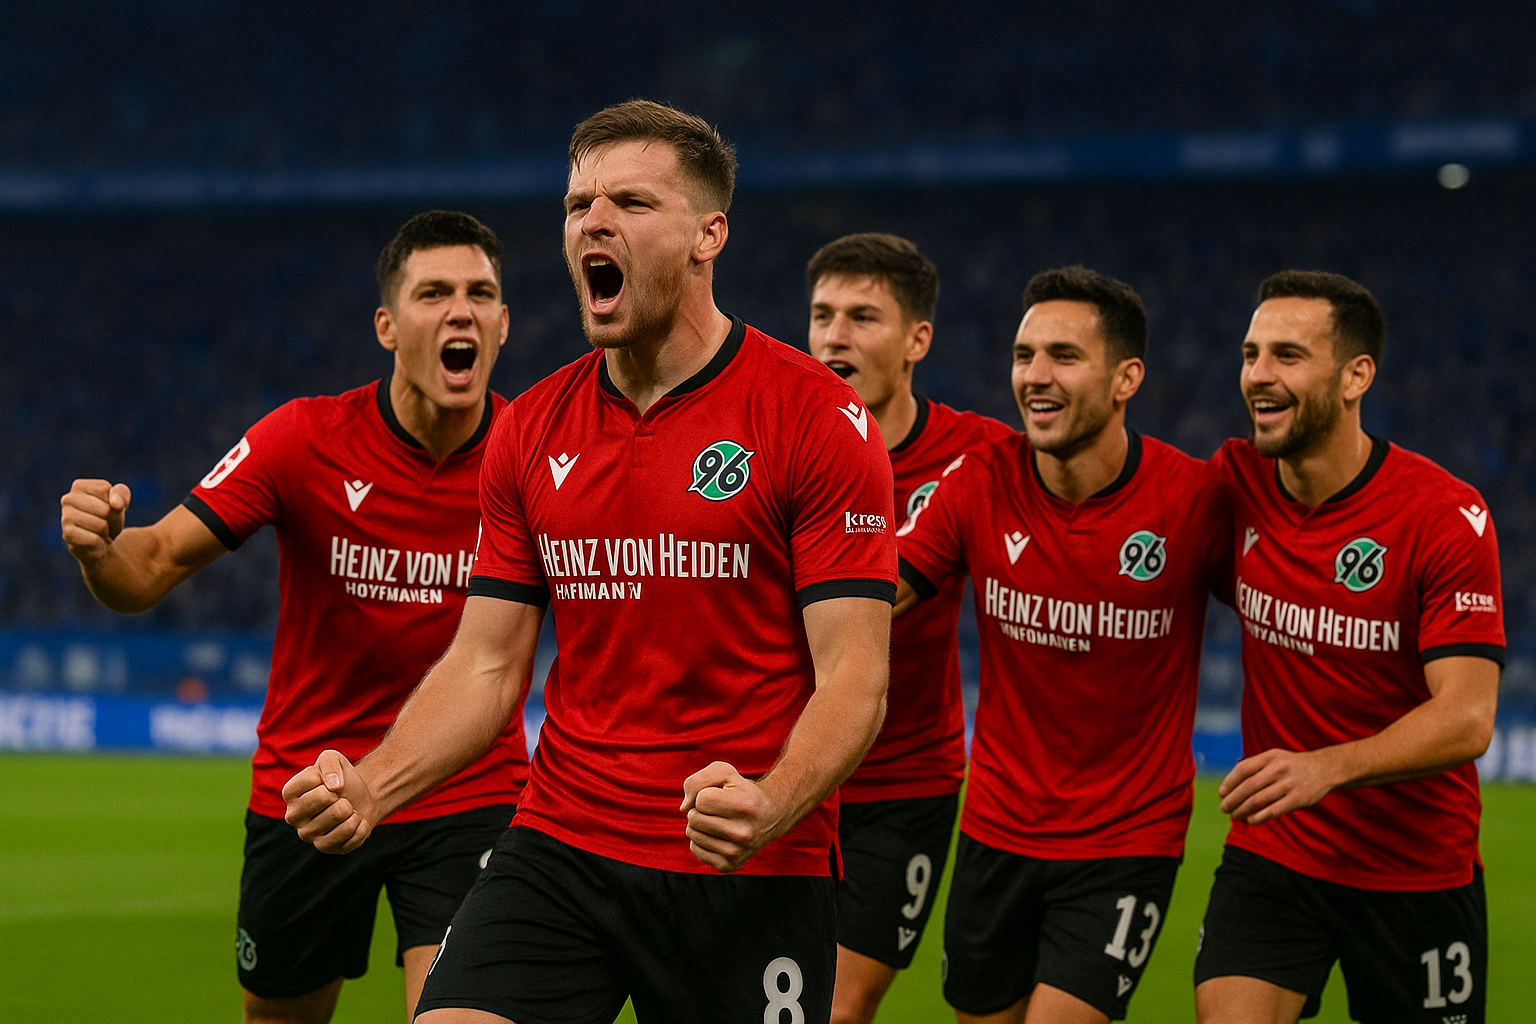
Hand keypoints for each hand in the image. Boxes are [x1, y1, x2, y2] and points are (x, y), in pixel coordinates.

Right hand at [60, 480, 130, 562]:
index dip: (114, 501)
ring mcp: (65, 517)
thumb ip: (122, 493)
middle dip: (110, 518)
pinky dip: (100, 542)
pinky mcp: (67, 534)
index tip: (108, 506)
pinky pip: (95, 539)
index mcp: (79, 486)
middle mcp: (67, 499)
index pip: (104, 489)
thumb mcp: (120, 501)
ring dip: (105, 531)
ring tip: (99, 531)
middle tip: (104, 521)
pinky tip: (94, 541)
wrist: (101, 542)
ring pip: (101, 525)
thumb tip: (116, 504)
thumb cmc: (109, 517)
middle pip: (104, 509)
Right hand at [282, 749, 377, 853]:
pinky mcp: (325, 848)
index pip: (312, 779)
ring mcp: (307, 835)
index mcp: (289, 793)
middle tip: (341, 798)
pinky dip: (360, 824)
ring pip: (340, 815)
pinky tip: (353, 822)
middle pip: (325, 798)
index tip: (330, 782)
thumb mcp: (333, 759)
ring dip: (352, 810)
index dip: (330, 775)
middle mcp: (293, 816)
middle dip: (341, 793)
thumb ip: (329, 763)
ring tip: (347, 810)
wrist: (359, 799)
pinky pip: (351, 834)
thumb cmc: (341, 778)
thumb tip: (334, 787)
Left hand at [680, 761, 786, 872]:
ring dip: (699, 824)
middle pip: (694, 818)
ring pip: (692, 834)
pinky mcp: (728, 866)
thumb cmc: (741, 791)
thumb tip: (684, 808)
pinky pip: (695, 849)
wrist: (769, 817)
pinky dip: (701, 839)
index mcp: (745, 807)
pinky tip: (718, 835)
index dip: (706, 794)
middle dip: (700, 809)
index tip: (722, 796)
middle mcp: (743, 834)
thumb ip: (698, 780)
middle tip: (719, 809)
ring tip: (718, 820)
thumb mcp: (724, 773)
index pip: (700, 799)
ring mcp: (736, 853)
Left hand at [1218, 747, 1339, 824]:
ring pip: (1259, 800)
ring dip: (1243, 810)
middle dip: (1233, 799)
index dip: (1229, 783)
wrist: (1325, 769)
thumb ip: (1254, 767)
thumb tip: (1229, 786)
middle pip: (1248, 787)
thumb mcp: (1274, 758)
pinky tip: (1250, 821)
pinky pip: (1273, 811)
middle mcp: (1278, 769)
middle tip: (1224, 808)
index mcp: (1270, 757)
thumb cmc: (1291, 766)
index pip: (1243, 770)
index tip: (1221, 793)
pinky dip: (1259, 817)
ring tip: (1235, 816)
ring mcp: (1288, 784)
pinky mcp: (1298, 799)